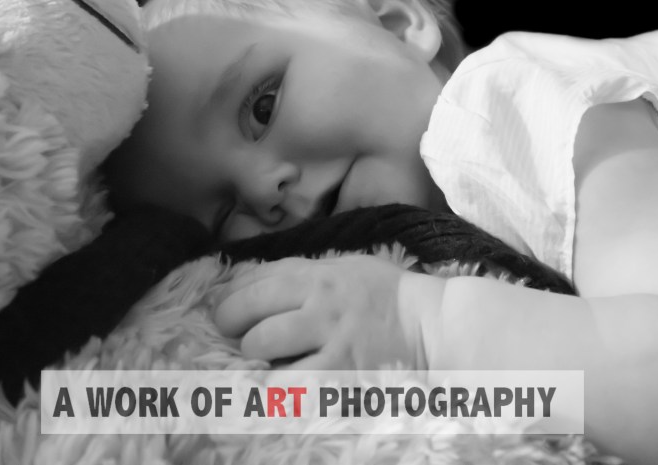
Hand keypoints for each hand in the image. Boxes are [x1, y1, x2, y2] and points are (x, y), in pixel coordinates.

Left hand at [212, 254, 445, 369]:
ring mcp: (331, 345)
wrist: (432, 323)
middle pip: (251, 325)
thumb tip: (246, 280)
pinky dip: (284, 392)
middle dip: (239, 338)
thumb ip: (298, 271)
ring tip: (270, 367)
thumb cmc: (384, 293)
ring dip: (260, 367)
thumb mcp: (342, 265)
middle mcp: (319, 308)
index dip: (227, 307)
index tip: (226, 319)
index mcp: (315, 277)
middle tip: (247, 345)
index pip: (250, 288)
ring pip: (266, 358)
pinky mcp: (345, 377)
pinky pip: (296, 390)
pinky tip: (289, 389)